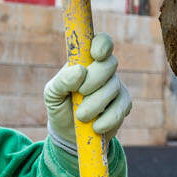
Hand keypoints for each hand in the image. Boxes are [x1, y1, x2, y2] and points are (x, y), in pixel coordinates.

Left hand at [44, 32, 132, 146]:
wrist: (69, 134)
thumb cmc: (60, 106)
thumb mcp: (52, 93)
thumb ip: (62, 81)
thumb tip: (79, 71)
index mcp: (86, 60)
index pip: (102, 41)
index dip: (103, 44)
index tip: (96, 55)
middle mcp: (104, 70)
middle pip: (109, 64)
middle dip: (94, 79)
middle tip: (80, 93)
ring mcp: (116, 87)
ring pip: (114, 88)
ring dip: (95, 104)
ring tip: (81, 116)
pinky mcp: (123, 106)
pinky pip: (121, 108)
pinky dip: (107, 119)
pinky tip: (95, 126)